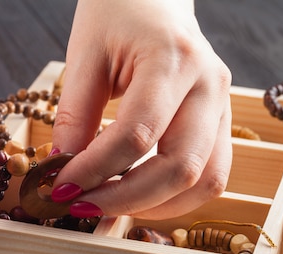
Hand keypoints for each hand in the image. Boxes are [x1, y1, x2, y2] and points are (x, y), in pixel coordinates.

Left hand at [50, 0, 231, 219]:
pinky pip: (209, 176)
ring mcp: (222, 106)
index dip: (95, 170)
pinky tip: (136, 196)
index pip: (136, 135)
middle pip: (181, 168)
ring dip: (154, 206)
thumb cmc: (116, 17)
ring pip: (205, 181)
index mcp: (173, 61)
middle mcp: (209, 86)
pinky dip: (173, 197)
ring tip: (108, 205)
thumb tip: (62, 170)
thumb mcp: (84, 56)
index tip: (60, 188)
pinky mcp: (220, 123)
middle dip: (126, 199)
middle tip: (82, 205)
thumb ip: (74, 114)